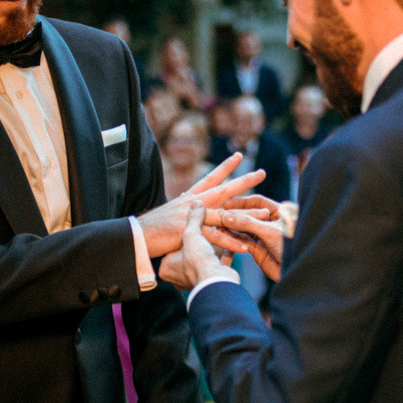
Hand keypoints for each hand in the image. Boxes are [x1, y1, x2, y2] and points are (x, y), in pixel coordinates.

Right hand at [138, 153, 264, 258]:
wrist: (138, 235)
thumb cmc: (154, 227)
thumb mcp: (174, 213)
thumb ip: (189, 210)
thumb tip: (196, 207)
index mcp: (190, 197)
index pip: (211, 177)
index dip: (225, 166)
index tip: (239, 156)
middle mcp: (193, 203)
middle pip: (223, 189)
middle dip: (243, 181)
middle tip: (262, 173)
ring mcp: (192, 217)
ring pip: (224, 214)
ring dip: (246, 214)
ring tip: (264, 214)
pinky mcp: (190, 233)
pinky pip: (215, 239)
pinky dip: (230, 243)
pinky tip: (245, 247)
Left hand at [159, 205, 238, 290]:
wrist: (216, 282)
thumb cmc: (197, 260)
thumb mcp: (192, 234)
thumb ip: (194, 218)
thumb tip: (197, 202)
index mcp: (166, 268)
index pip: (170, 245)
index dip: (178, 231)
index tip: (183, 220)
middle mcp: (179, 275)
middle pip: (189, 250)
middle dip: (198, 239)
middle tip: (201, 225)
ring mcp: (197, 277)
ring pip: (205, 255)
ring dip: (213, 243)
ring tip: (219, 228)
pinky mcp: (212, 277)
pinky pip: (219, 261)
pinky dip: (226, 250)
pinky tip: (232, 239)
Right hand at [215, 206, 285, 281]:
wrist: (295, 271)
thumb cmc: (291, 246)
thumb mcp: (270, 231)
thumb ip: (248, 223)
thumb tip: (226, 216)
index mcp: (279, 212)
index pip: (258, 202)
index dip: (242, 202)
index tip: (227, 203)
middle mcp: (269, 222)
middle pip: (248, 215)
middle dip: (234, 215)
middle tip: (219, 215)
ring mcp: (262, 236)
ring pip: (243, 228)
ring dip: (231, 227)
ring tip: (218, 226)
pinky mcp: (257, 249)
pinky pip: (242, 241)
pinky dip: (233, 239)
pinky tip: (223, 236)